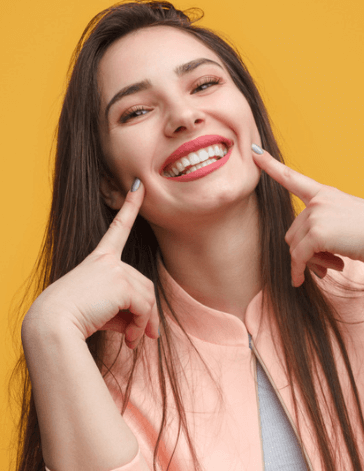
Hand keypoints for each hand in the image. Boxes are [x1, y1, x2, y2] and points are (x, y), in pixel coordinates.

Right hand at [25, 180, 158, 348]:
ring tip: (135, 341)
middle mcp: (108, 260)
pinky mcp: (120, 282)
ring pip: (147, 297)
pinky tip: (131, 340)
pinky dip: (142, 325)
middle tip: (146, 337)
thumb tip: (145, 329)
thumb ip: (124, 312)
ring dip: (145, 322)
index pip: (118, 228)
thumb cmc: (72, 319)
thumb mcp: (101, 311)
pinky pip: (143, 306)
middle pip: (144, 284)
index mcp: (99, 259)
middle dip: (148, 313)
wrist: (51, 326)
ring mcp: (115, 269)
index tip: (139, 186)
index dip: (130, 206)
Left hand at [252, 146, 363, 285]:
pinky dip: (298, 271)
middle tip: (324, 266)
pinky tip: (300, 281)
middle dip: (303, 252)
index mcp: (325, 194)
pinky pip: (298, 257)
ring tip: (330, 269)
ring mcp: (317, 215)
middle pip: (292, 231)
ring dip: (307, 262)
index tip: (254, 150)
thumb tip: (300, 257)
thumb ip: (322, 230)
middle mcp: (318, 201)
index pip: (293, 178)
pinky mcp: (317, 233)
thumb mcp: (346, 224)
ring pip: (294, 246)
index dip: (271, 165)